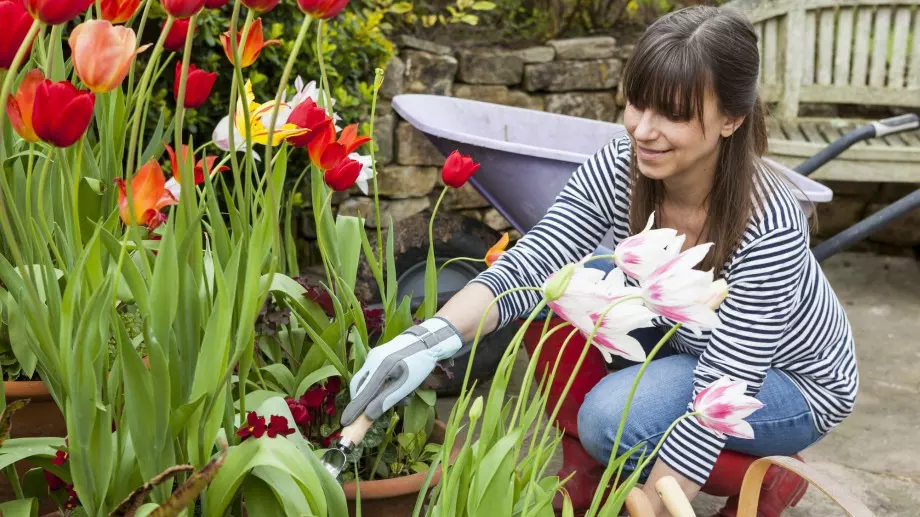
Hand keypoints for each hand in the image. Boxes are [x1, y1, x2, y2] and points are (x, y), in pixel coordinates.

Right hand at [340, 317, 462, 426]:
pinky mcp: (377, 355)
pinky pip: (372, 374)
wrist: (426, 340)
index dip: (354, 409)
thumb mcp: (406, 385)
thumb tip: (368, 416)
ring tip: (403, 398)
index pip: (363, 393)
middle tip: (370, 413)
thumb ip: (387, 400)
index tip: (345, 422)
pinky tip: (398, 386)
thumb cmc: (419, 364)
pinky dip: (381, 384)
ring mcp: (373, 356)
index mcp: (380, 367)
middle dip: (364, 401)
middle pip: (359, 386)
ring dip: (379, 393)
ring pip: (367, 381)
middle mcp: (372, 360)